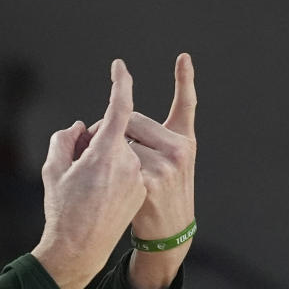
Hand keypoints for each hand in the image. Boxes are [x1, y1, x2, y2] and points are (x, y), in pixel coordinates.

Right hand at [31, 59, 145, 288]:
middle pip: (115, 132)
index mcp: (104, 154)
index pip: (119, 108)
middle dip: (97, 137)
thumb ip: (64, 140)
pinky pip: (127, 168)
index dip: (120, 84)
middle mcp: (126, 162)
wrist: (79, 249)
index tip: (120, 67)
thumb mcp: (52, 170)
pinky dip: (114, 171)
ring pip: (122, 150)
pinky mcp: (141, 189)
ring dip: (105, 156)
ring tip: (86, 182)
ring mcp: (137, 177)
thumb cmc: (61, 209)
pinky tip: (99, 194)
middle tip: (75, 160)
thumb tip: (80, 127)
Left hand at [125, 53, 196, 288]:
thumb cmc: (162, 192)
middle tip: (102, 146)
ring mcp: (164, 165)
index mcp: (185, 138)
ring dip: (104, 148)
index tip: (183, 57)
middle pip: (132, 119)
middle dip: (111, 129)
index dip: (185, 79)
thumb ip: (155, 135)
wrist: (167, 231)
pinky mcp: (146, 181)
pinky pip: (114, 160)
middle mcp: (179, 148)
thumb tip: (105, 119)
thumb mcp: (172, 161)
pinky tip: (108, 180)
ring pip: (120, 139)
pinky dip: (104, 165)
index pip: (185, 103)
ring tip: (105, 168)